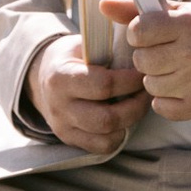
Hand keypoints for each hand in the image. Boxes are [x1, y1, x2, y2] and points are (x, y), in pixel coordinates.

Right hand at [27, 36, 148, 153]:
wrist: (42, 76)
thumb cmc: (72, 56)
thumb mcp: (83, 43)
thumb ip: (106, 47)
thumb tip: (141, 48)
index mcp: (61, 77)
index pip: (103, 85)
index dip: (130, 81)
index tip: (143, 73)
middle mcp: (59, 106)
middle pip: (106, 118)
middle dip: (135, 106)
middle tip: (147, 92)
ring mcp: (63, 126)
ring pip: (106, 136)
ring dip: (130, 121)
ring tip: (139, 104)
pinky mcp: (69, 139)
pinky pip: (101, 147)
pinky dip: (119, 135)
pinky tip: (125, 119)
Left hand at [105, 0, 190, 123]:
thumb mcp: (180, 13)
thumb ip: (139, 9)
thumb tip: (103, 6)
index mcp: (189, 25)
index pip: (140, 30)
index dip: (139, 33)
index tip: (149, 34)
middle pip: (141, 61)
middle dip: (147, 58)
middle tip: (165, 54)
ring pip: (148, 84)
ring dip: (156, 79)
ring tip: (175, 70)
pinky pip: (159, 106)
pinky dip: (165, 99)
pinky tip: (180, 87)